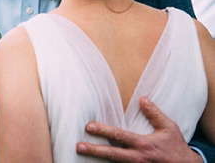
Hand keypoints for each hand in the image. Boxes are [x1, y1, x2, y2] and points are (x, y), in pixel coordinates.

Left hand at [76, 97, 201, 162]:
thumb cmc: (176, 147)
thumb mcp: (169, 128)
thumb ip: (154, 114)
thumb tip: (142, 98)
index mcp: (143, 145)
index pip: (119, 136)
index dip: (103, 130)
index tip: (89, 126)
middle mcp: (137, 158)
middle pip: (112, 154)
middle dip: (94, 150)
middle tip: (78, 146)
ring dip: (98, 159)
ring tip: (82, 153)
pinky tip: (95, 162)